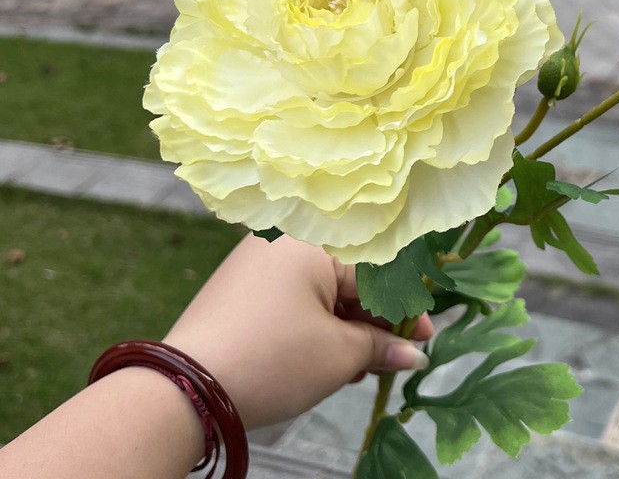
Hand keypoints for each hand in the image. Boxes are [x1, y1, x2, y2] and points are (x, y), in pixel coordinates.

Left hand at [163, 233, 432, 428]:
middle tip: (399, 353)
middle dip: (378, 318)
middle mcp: (287, 238)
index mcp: (315, 239)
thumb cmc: (272, 358)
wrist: (185, 387)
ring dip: (350, 323)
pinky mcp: (242, 285)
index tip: (426, 335)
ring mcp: (260, 260)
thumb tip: (414, 354)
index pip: (378, 270)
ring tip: (365, 364)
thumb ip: (382, 347)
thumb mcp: (337, 356)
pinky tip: (333, 356)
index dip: (407, 307)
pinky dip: (319, 322)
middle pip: (350, 274)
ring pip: (323, 287)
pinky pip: (296, 294)